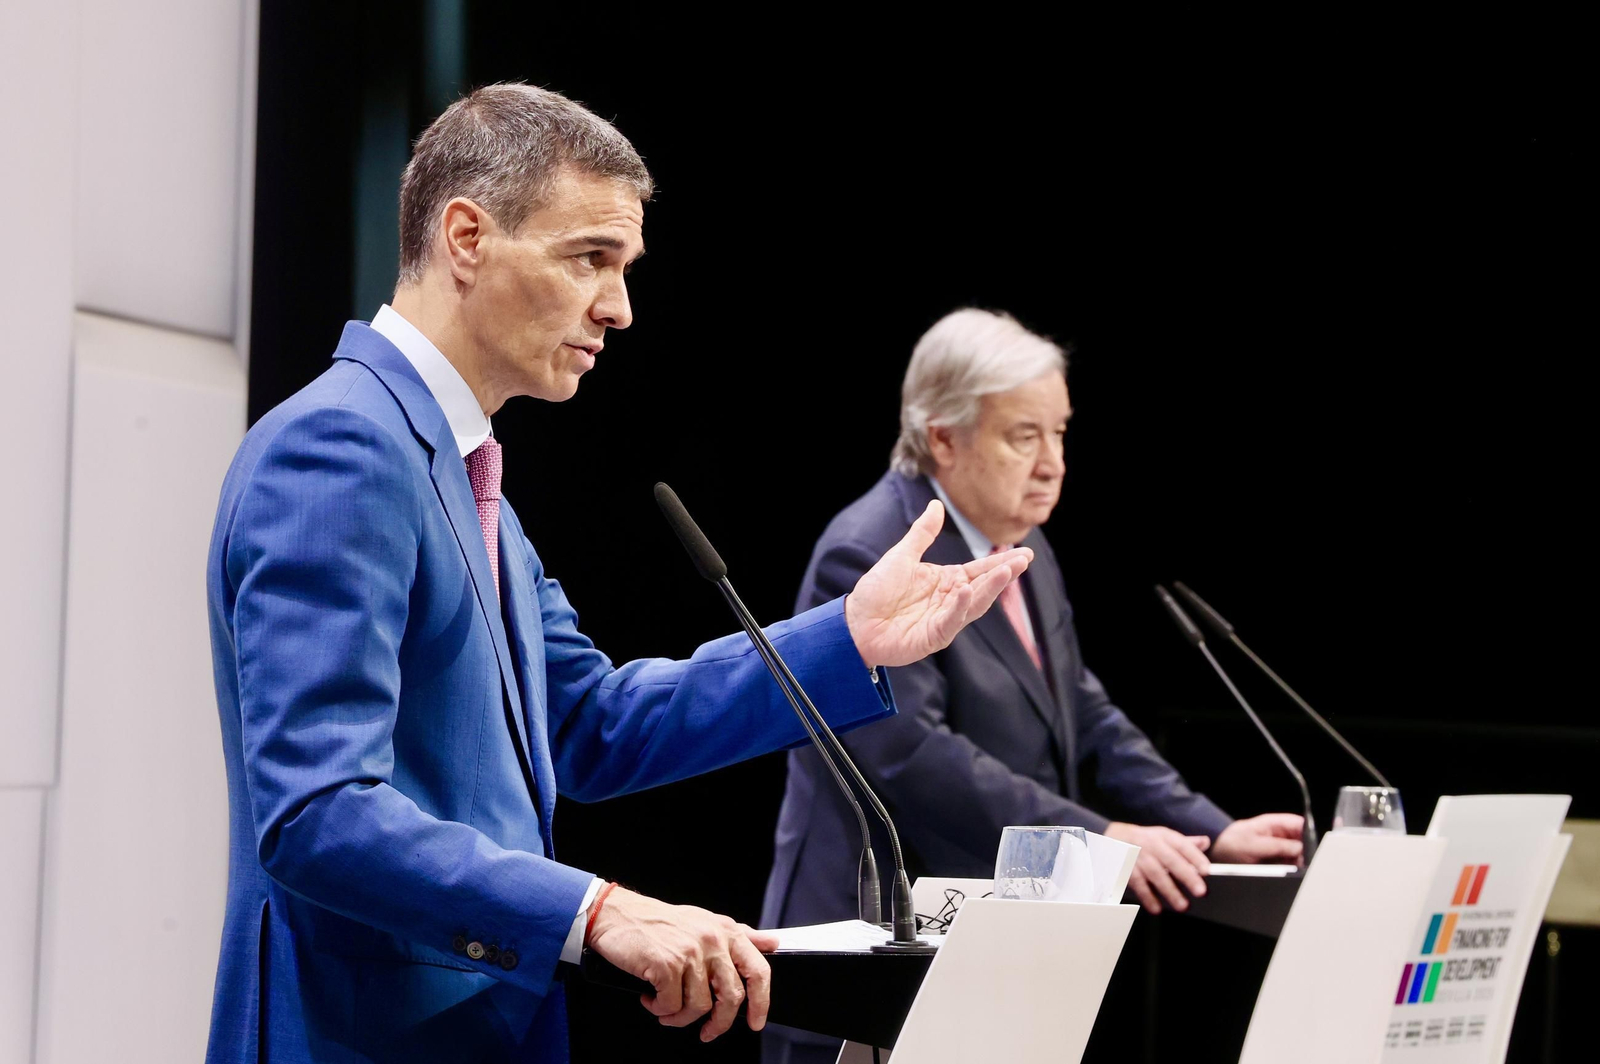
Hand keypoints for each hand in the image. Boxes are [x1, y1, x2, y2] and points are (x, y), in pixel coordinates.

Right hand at [585, 888, 778, 1041]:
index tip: (755, 1022)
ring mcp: (690, 953)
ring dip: (680, 1017)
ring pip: (700, 1006)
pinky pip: (672, 1006)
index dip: (762, 1002)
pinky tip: (651, 999)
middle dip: (719, 1023)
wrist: (615, 914)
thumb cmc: (658, 921)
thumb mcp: (705, 921)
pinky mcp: (666, 965)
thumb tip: (773, 943)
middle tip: (706, 1032)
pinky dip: (659, 1009)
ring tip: (666, 1008)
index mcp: (726, 930)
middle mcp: (712, 940)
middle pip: (732, 997)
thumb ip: (741, 934)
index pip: (758, 970)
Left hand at [845, 500, 1032, 668]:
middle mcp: (950, 600)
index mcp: (945, 581)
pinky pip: (951, 621)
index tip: (1025, 553)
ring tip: (1006, 571)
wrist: (854, 622)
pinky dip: (959, 607)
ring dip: (990, 588)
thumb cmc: (877, 591)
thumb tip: (937, 504)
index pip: (979, 571)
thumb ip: (922, 533)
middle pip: (983, 586)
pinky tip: (965, 590)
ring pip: (973, 604)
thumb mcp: (902, 556)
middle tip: (1024, 560)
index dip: (1000, 563)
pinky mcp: (933, 636)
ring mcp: (944, 620)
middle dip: (1004, 574)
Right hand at [1106, 822, 1212, 913]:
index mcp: (1162, 836)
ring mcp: (1137, 857)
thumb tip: (1206, 843)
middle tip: (1201, 891)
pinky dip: (1147, 897)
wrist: (1110, 839)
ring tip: (1183, 906)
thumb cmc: (1143, 840)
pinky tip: (1157, 908)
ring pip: (1155, 874)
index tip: (1207, 871)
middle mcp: (1150, 844)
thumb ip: (1185, 842)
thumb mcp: (1162, 836)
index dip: (1195, 857)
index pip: (1182, 845)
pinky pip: (1138, 884)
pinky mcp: (1125, 869)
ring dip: (1170, 891)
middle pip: (1171, 860)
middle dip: (1186, 875)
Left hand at [1212, 813, 1305, 864]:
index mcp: (1275, 823)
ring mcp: (1279, 846)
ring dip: (1298, 862)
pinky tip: (1288, 873)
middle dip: (1304, 852)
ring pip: (1298, 854)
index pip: (1300, 825)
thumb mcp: (1254, 844)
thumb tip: (1300, 849)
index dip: (1309, 835)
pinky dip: (1291, 868)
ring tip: (1294, 869)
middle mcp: (1280, 834)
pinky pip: (1290, 863)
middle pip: (1302, 841)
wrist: (1217, 851)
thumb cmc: (1231, 842)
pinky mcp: (1276, 858)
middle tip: (1301, 863)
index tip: (1312, 849)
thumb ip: (1278, 846)